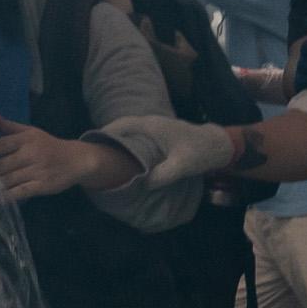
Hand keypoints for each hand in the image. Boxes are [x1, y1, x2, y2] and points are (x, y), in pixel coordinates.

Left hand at [0, 119, 131, 199]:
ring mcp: (37, 171)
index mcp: (27, 139)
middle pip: (2, 165)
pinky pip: (21, 191)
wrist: (76, 160)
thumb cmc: (49, 145)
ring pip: (10, 179)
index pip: (0, 145)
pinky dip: (8, 195)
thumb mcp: (32, 132)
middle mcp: (31, 154)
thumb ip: (12, 127)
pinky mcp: (42, 186)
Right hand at [86, 113, 245, 191]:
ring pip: (128, 133)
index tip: (89, 148)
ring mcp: (152, 128)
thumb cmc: (199, 152)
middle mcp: (148, 123)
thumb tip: (141, 184)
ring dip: (117, 144)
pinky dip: (127, 146)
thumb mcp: (182, 165)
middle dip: (106, 141)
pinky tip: (124, 161)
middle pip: (120, 129)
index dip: (103, 135)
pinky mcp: (156, 135)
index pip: (119, 126)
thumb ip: (162, 175)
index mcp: (150, 126)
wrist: (217, 145)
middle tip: (93, 158)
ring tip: (105, 161)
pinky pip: (135, 138)